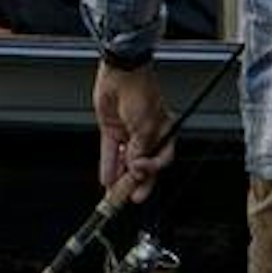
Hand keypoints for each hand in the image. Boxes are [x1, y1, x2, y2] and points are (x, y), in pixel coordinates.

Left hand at [94, 60, 173, 201]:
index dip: (150, 173)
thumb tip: (134, 168)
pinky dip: (109, 165)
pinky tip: (107, 178)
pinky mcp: (112, 129)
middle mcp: (148, 134)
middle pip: (142, 164)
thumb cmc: (141, 93)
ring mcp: (129, 133)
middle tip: (128, 197)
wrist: (121, 75)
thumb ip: (139, 151)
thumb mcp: (145, 127)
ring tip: (114, 192)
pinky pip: (110, 152)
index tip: (140, 182)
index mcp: (164, 132)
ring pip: (125, 160)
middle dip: (136, 182)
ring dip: (120, 177)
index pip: (160, 160)